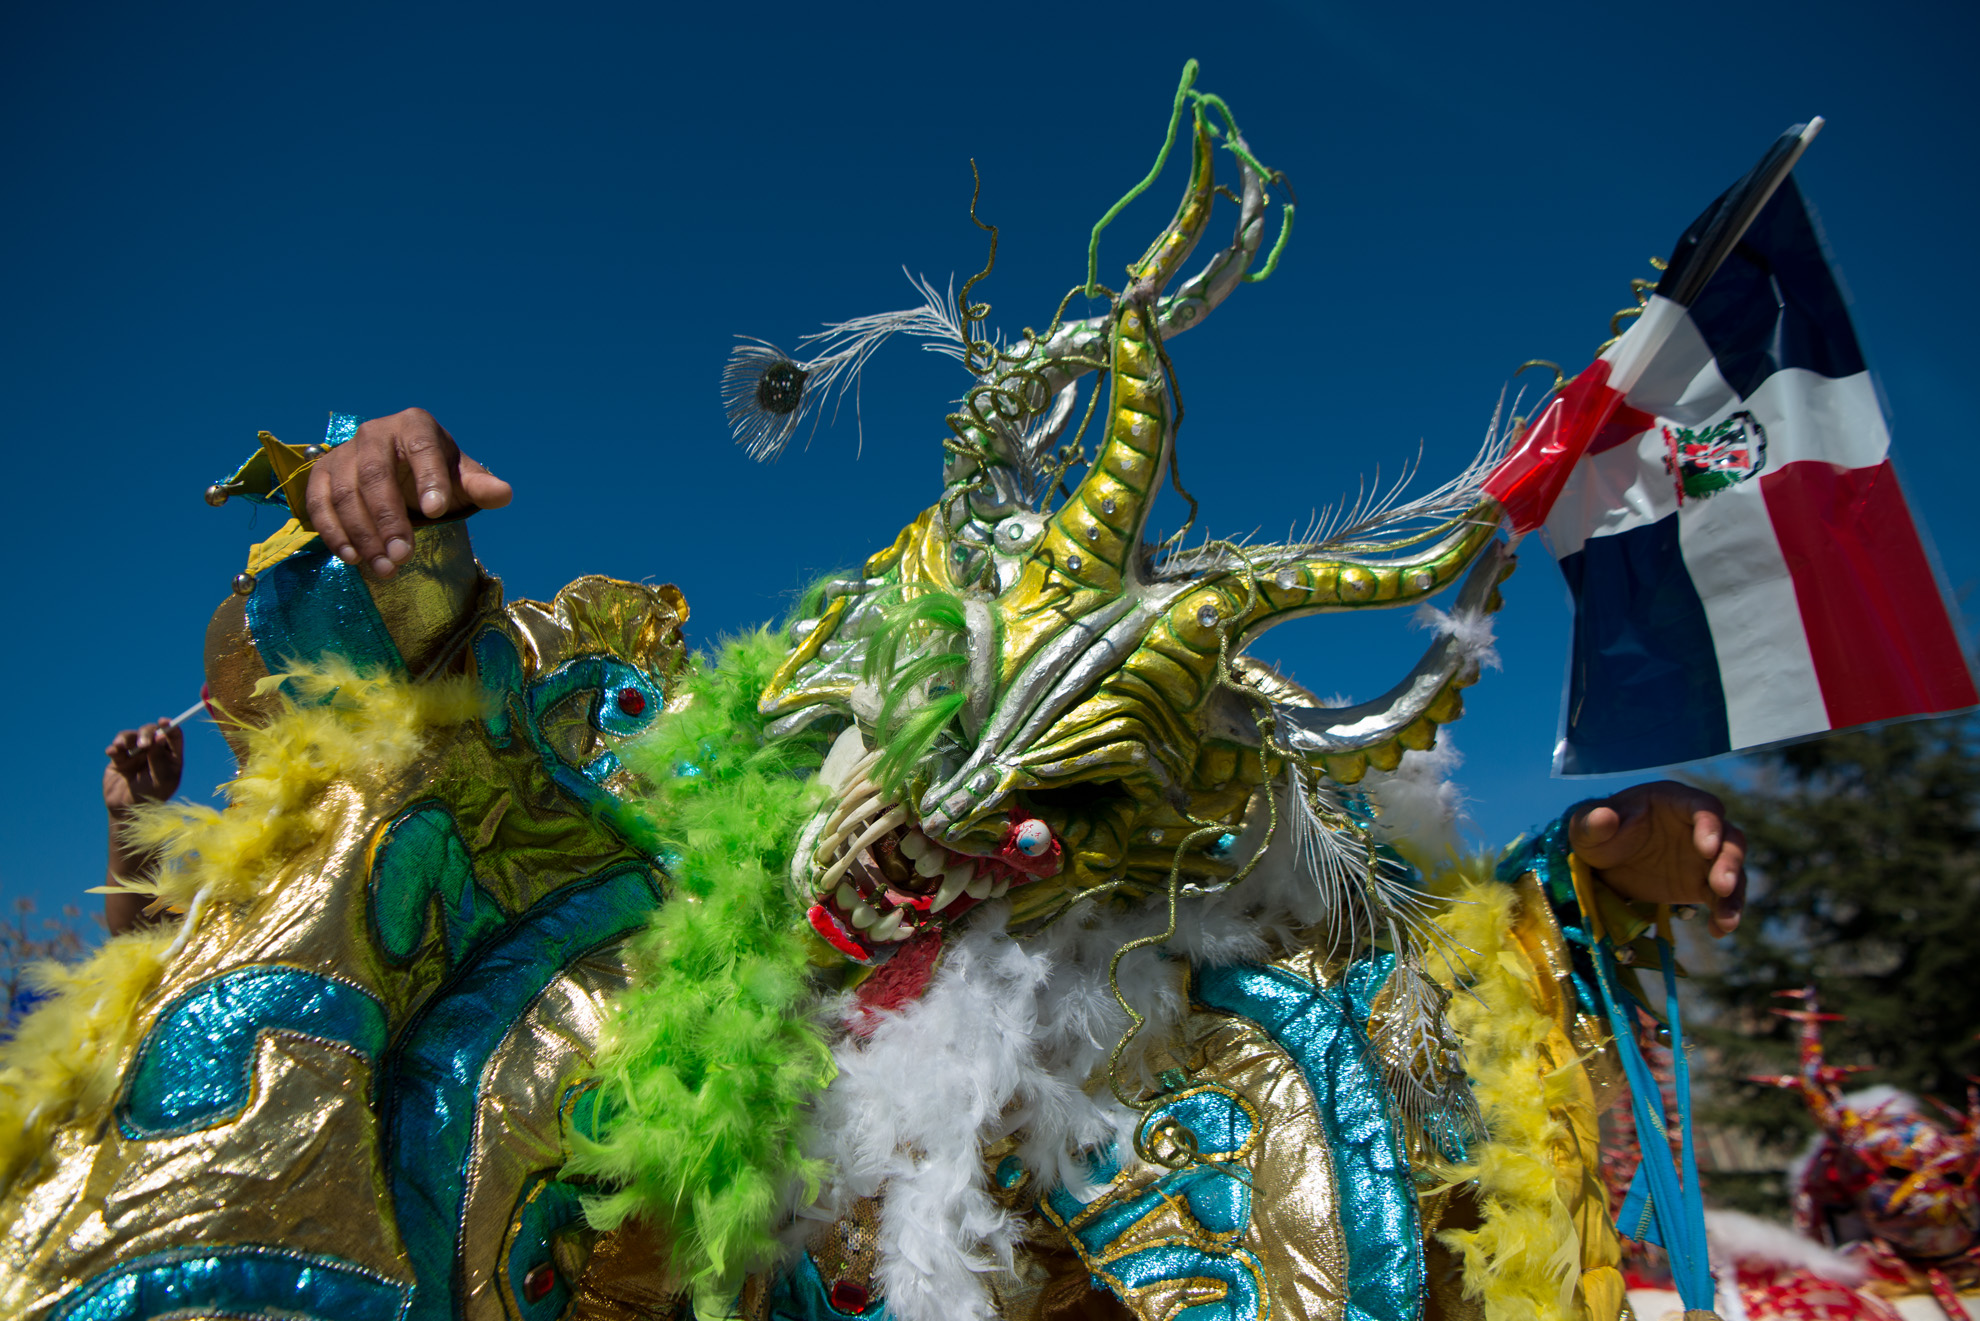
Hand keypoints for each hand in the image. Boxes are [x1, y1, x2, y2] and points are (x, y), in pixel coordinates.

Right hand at [103, 719, 183, 813]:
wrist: (128, 811)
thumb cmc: (152, 797)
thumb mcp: (161, 778)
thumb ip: (160, 758)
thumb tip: (160, 736)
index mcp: (171, 756)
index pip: (173, 735)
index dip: (169, 726)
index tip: (163, 722)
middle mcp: (155, 752)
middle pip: (151, 731)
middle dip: (146, 733)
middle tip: (143, 744)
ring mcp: (136, 755)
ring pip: (132, 736)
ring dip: (126, 737)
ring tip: (120, 746)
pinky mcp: (119, 760)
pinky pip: (117, 748)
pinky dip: (114, 747)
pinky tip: (113, 752)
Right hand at [303, 408, 511, 578]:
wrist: (398, 470)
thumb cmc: (435, 474)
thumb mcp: (461, 478)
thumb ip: (480, 486)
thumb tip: (504, 494)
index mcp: (415, 426)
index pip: (422, 449)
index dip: (428, 479)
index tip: (436, 511)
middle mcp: (375, 432)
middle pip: (375, 475)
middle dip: (389, 520)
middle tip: (402, 557)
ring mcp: (343, 452)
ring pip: (345, 493)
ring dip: (361, 534)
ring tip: (383, 567)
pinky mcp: (321, 474)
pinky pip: (319, 503)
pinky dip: (332, 532)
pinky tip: (352, 558)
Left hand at [1567, 780, 1746, 935]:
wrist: (1602, 864)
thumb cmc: (1598, 834)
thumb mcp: (1586, 827)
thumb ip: (1593, 822)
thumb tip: (1605, 817)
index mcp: (1674, 801)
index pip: (1703, 806)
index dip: (1710, 824)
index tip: (1706, 847)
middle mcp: (1698, 826)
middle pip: (1729, 839)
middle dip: (1729, 861)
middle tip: (1721, 885)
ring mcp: (1704, 857)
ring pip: (1733, 869)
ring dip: (1734, 892)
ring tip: (1726, 918)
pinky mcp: (1703, 884)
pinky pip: (1723, 897)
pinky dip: (1725, 912)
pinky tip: (1719, 930)